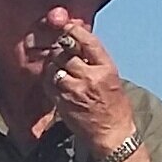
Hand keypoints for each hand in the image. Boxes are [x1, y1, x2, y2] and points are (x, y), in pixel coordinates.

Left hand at [43, 8, 135, 155]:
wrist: (112, 134)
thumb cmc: (113, 105)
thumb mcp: (110, 78)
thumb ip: (94, 61)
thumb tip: (76, 42)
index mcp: (106, 68)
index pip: (88, 41)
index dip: (74, 31)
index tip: (67, 27)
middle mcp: (91, 77)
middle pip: (66, 53)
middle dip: (60, 50)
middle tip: (60, 52)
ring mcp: (76, 90)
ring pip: (54, 67)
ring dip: (53, 66)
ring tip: (58, 69)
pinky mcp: (64, 102)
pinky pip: (49, 83)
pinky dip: (48, 80)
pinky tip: (54, 82)